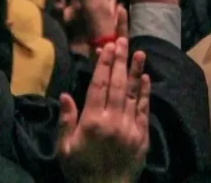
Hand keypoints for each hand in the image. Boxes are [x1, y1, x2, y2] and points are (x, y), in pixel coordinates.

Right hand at [58, 37, 148, 182]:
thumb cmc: (80, 171)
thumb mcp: (65, 149)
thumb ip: (66, 121)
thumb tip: (66, 95)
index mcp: (92, 121)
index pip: (98, 85)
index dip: (103, 64)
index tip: (107, 47)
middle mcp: (113, 120)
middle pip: (117, 84)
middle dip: (119, 61)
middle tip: (122, 41)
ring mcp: (130, 128)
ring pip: (132, 94)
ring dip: (135, 72)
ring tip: (138, 52)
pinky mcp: (142, 137)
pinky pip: (144, 110)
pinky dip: (145, 93)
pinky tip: (146, 79)